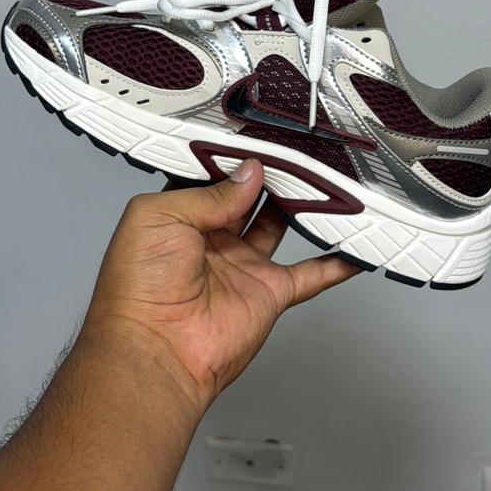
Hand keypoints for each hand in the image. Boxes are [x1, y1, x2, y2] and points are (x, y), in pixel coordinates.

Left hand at [85, 159, 359, 411]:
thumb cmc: (138, 289)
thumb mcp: (159, 217)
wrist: (157, 351)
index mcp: (178, 218)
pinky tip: (352, 245)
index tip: (258, 139)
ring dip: (301, 206)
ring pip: (280, 226)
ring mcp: (241, 266)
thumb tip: (249, 174)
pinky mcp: (268, 293)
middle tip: (294, 152)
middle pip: (250, 198)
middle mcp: (210, 240)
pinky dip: (334, 263)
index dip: (233, 160)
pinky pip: (310, 274)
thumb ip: (208, 193)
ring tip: (324, 178)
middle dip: (271, 175)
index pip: (213, 179)